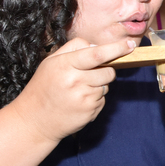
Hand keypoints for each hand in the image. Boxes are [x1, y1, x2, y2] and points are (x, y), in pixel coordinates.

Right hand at [8, 38, 130, 143]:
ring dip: (97, 87)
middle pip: (108, 71)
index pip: (97, 53)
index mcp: (65, 65)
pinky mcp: (90, 111)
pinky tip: (77, 103)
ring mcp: (84, 98)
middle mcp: (75, 80)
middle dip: (104, 72)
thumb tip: (96, 46)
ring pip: (106, 86)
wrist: (34, 121)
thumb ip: (73, 49)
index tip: (130, 44)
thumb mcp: (51, 63)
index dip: (116, 48)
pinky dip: (94, 100)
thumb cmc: (43, 88)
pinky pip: (102, 100)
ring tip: (76, 92)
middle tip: (87, 76)